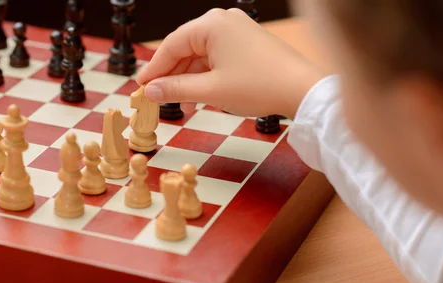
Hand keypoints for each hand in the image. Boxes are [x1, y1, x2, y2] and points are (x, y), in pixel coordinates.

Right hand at [136, 8, 323, 117]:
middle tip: (155, 96)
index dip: (154, 69)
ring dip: (189, 78)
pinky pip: (217, 57)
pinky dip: (206, 75)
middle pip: (186, 48)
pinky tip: (199, 94)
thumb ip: (176, 89)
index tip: (140, 87)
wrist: (302, 90)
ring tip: (178, 102)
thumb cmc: (259, 86)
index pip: (172, 46)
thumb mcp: (211, 90)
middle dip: (171, 74)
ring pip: (202, 54)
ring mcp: (238, 30)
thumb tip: (151, 91)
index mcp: (212, 24)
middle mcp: (224, 21)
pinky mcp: (248, 43)